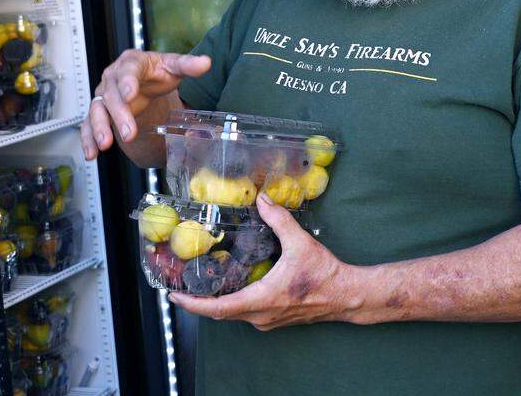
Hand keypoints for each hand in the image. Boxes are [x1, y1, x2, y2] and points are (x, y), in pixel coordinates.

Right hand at [80, 50, 210, 159]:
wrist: (145, 80)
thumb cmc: (157, 72)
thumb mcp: (173, 66)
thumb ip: (188, 65)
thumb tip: (206, 63)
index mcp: (131, 63)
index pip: (128, 71)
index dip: (128, 83)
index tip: (130, 95)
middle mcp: (113, 78)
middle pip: (113, 96)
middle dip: (119, 116)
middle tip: (128, 134)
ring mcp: (104, 95)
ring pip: (97, 111)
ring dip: (99, 128)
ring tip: (105, 144)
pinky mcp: (99, 111)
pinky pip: (89, 124)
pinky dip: (88, 139)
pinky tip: (92, 153)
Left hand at [169, 195, 356, 330]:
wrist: (346, 296)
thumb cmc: (324, 275)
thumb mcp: (301, 244)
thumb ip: (279, 221)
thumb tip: (262, 200)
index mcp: (262, 300)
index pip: (218, 308)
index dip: (193, 304)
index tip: (174, 296)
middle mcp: (261, 316)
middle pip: (220, 313)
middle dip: (199, 301)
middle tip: (182, 287)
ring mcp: (268, 320)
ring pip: (233, 314)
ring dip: (216, 302)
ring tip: (202, 284)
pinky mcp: (275, 319)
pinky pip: (246, 314)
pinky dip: (233, 302)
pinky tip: (233, 286)